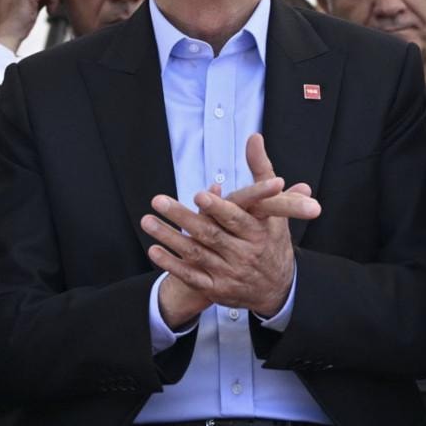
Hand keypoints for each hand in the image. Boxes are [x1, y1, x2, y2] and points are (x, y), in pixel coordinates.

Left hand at [140, 134, 318, 316]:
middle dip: (183, 218)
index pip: (236, 219)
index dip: (218, 208)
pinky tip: (153, 250)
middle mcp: (245, 255)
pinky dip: (171, 264)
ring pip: (196, 254)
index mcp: (259, 233)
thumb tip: (253, 137)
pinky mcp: (217, 289)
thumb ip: (261, 171)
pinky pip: (191, 276)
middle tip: (158, 200)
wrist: (278, 288)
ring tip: (147, 221)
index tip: (198, 195)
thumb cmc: (271, 239)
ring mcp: (230, 274)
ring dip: (169, 238)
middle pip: (210, 235)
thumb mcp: (274, 206)